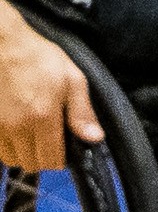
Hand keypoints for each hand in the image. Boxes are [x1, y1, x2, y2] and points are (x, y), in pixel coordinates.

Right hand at [0, 8, 96, 171]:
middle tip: (50, 142)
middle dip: (43, 158)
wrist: (4, 47)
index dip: (61, 159)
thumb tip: (94, 139)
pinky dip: (8, 147)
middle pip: (30, 164)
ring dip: (24, 154)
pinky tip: (17, 131)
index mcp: (43, 118)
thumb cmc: (40, 59)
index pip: (51, 160)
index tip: (65, 149)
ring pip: (11, 159)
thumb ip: (82, 113)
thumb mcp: (72, 80)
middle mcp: (17, 128)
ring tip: (33, 137)